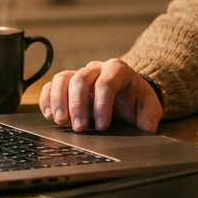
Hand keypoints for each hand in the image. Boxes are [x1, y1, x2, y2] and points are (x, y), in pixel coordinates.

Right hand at [39, 58, 162, 132]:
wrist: (128, 93)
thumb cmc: (137, 99)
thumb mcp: (150, 107)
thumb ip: (150, 116)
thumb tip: (147, 129)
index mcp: (118, 70)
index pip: (106, 82)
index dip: (102, 104)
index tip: (102, 126)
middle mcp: (97, 69)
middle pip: (81, 79)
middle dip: (78, 104)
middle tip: (79, 127)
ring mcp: (80, 74)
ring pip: (63, 78)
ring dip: (58, 100)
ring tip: (60, 122)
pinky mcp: (68, 84)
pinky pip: (52, 85)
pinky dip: (47, 98)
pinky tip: (49, 115)